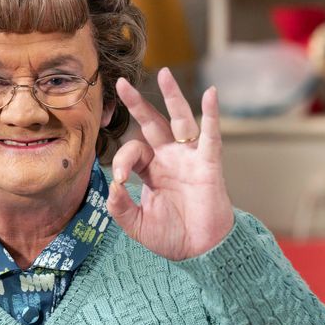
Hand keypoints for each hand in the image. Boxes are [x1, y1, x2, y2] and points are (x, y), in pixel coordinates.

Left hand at [107, 68, 234, 260]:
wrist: (200, 251)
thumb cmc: (172, 237)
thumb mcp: (137, 225)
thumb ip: (121, 208)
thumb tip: (113, 187)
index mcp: (151, 171)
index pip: (132, 152)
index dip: (122, 161)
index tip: (120, 181)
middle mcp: (169, 159)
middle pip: (151, 124)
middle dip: (137, 104)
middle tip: (121, 83)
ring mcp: (189, 158)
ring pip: (180, 120)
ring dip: (172, 96)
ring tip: (164, 73)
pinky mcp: (209, 164)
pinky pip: (210, 135)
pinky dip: (212, 114)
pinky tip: (211, 93)